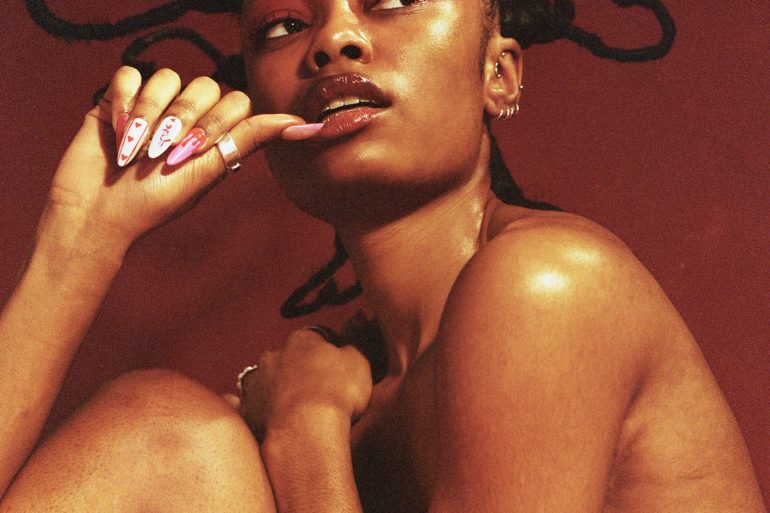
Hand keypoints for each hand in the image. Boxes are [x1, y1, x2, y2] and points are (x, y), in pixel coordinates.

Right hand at [41, 66, 313, 255]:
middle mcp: (188, 116)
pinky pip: (131, 74)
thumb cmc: (156, 202)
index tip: (195, 152)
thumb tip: (305, 124)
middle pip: (205, 85)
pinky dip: (125, 101)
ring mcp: (154, 105)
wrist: (98, 214)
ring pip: (168, 77)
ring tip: (137, 149)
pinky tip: (119, 130)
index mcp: (215, 134)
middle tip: (164, 154)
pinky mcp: (119, 98)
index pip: (236, 100)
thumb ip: (251, 137)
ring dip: (152, 114)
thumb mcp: (208, 170)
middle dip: (185, 120)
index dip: (217, 122)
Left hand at [237, 328, 372, 439]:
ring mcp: (257, 384)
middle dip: (300, 371)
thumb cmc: (334, 394)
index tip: (338, 368)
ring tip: (300, 411)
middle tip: (320, 390)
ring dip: (280, 391)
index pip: (315, 338)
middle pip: (288, 359)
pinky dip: (263, 414)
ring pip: (268, 382)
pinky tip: (277, 423)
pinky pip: (253, 409)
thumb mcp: (359, 363)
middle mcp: (273, 357)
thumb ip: (354, 348)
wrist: (306, 431)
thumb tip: (350, 344)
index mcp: (301, 340)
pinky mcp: (248, 412)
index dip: (328, 353)